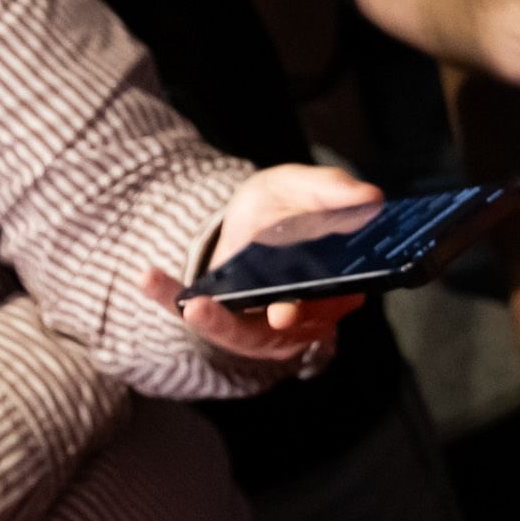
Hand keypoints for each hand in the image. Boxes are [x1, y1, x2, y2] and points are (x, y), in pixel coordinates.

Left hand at [148, 164, 387, 364]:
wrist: (246, 215)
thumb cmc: (284, 207)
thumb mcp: (302, 186)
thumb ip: (331, 190)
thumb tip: (371, 198)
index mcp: (328, 288)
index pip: (332, 305)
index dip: (321, 310)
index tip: (299, 308)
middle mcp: (295, 314)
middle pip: (288, 329)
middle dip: (279, 322)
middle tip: (277, 313)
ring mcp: (253, 322)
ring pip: (238, 333)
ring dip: (216, 322)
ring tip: (196, 305)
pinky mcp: (217, 315)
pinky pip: (193, 311)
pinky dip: (168, 295)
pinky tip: (148, 276)